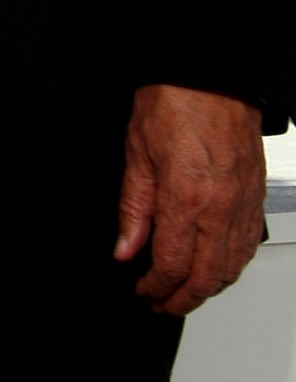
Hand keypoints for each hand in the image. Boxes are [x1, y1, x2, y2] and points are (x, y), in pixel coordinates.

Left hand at [116, 83, 267, 312]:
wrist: (213, 78)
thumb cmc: (174, 103)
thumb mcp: (136, 154)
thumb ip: (133, 208)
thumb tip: (125, 247)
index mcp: (186, 199)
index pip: (173, 264)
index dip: (155, 286)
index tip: (142, 290)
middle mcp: (221, 209)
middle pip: (207, 277)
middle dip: (183, 299)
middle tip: (162, 303)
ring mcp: (244, 205)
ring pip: (232, 267)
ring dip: (208, 287)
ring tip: (184, 291)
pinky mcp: (256, 198)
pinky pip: (247, 245)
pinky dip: (230, 265)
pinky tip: (214, 266)